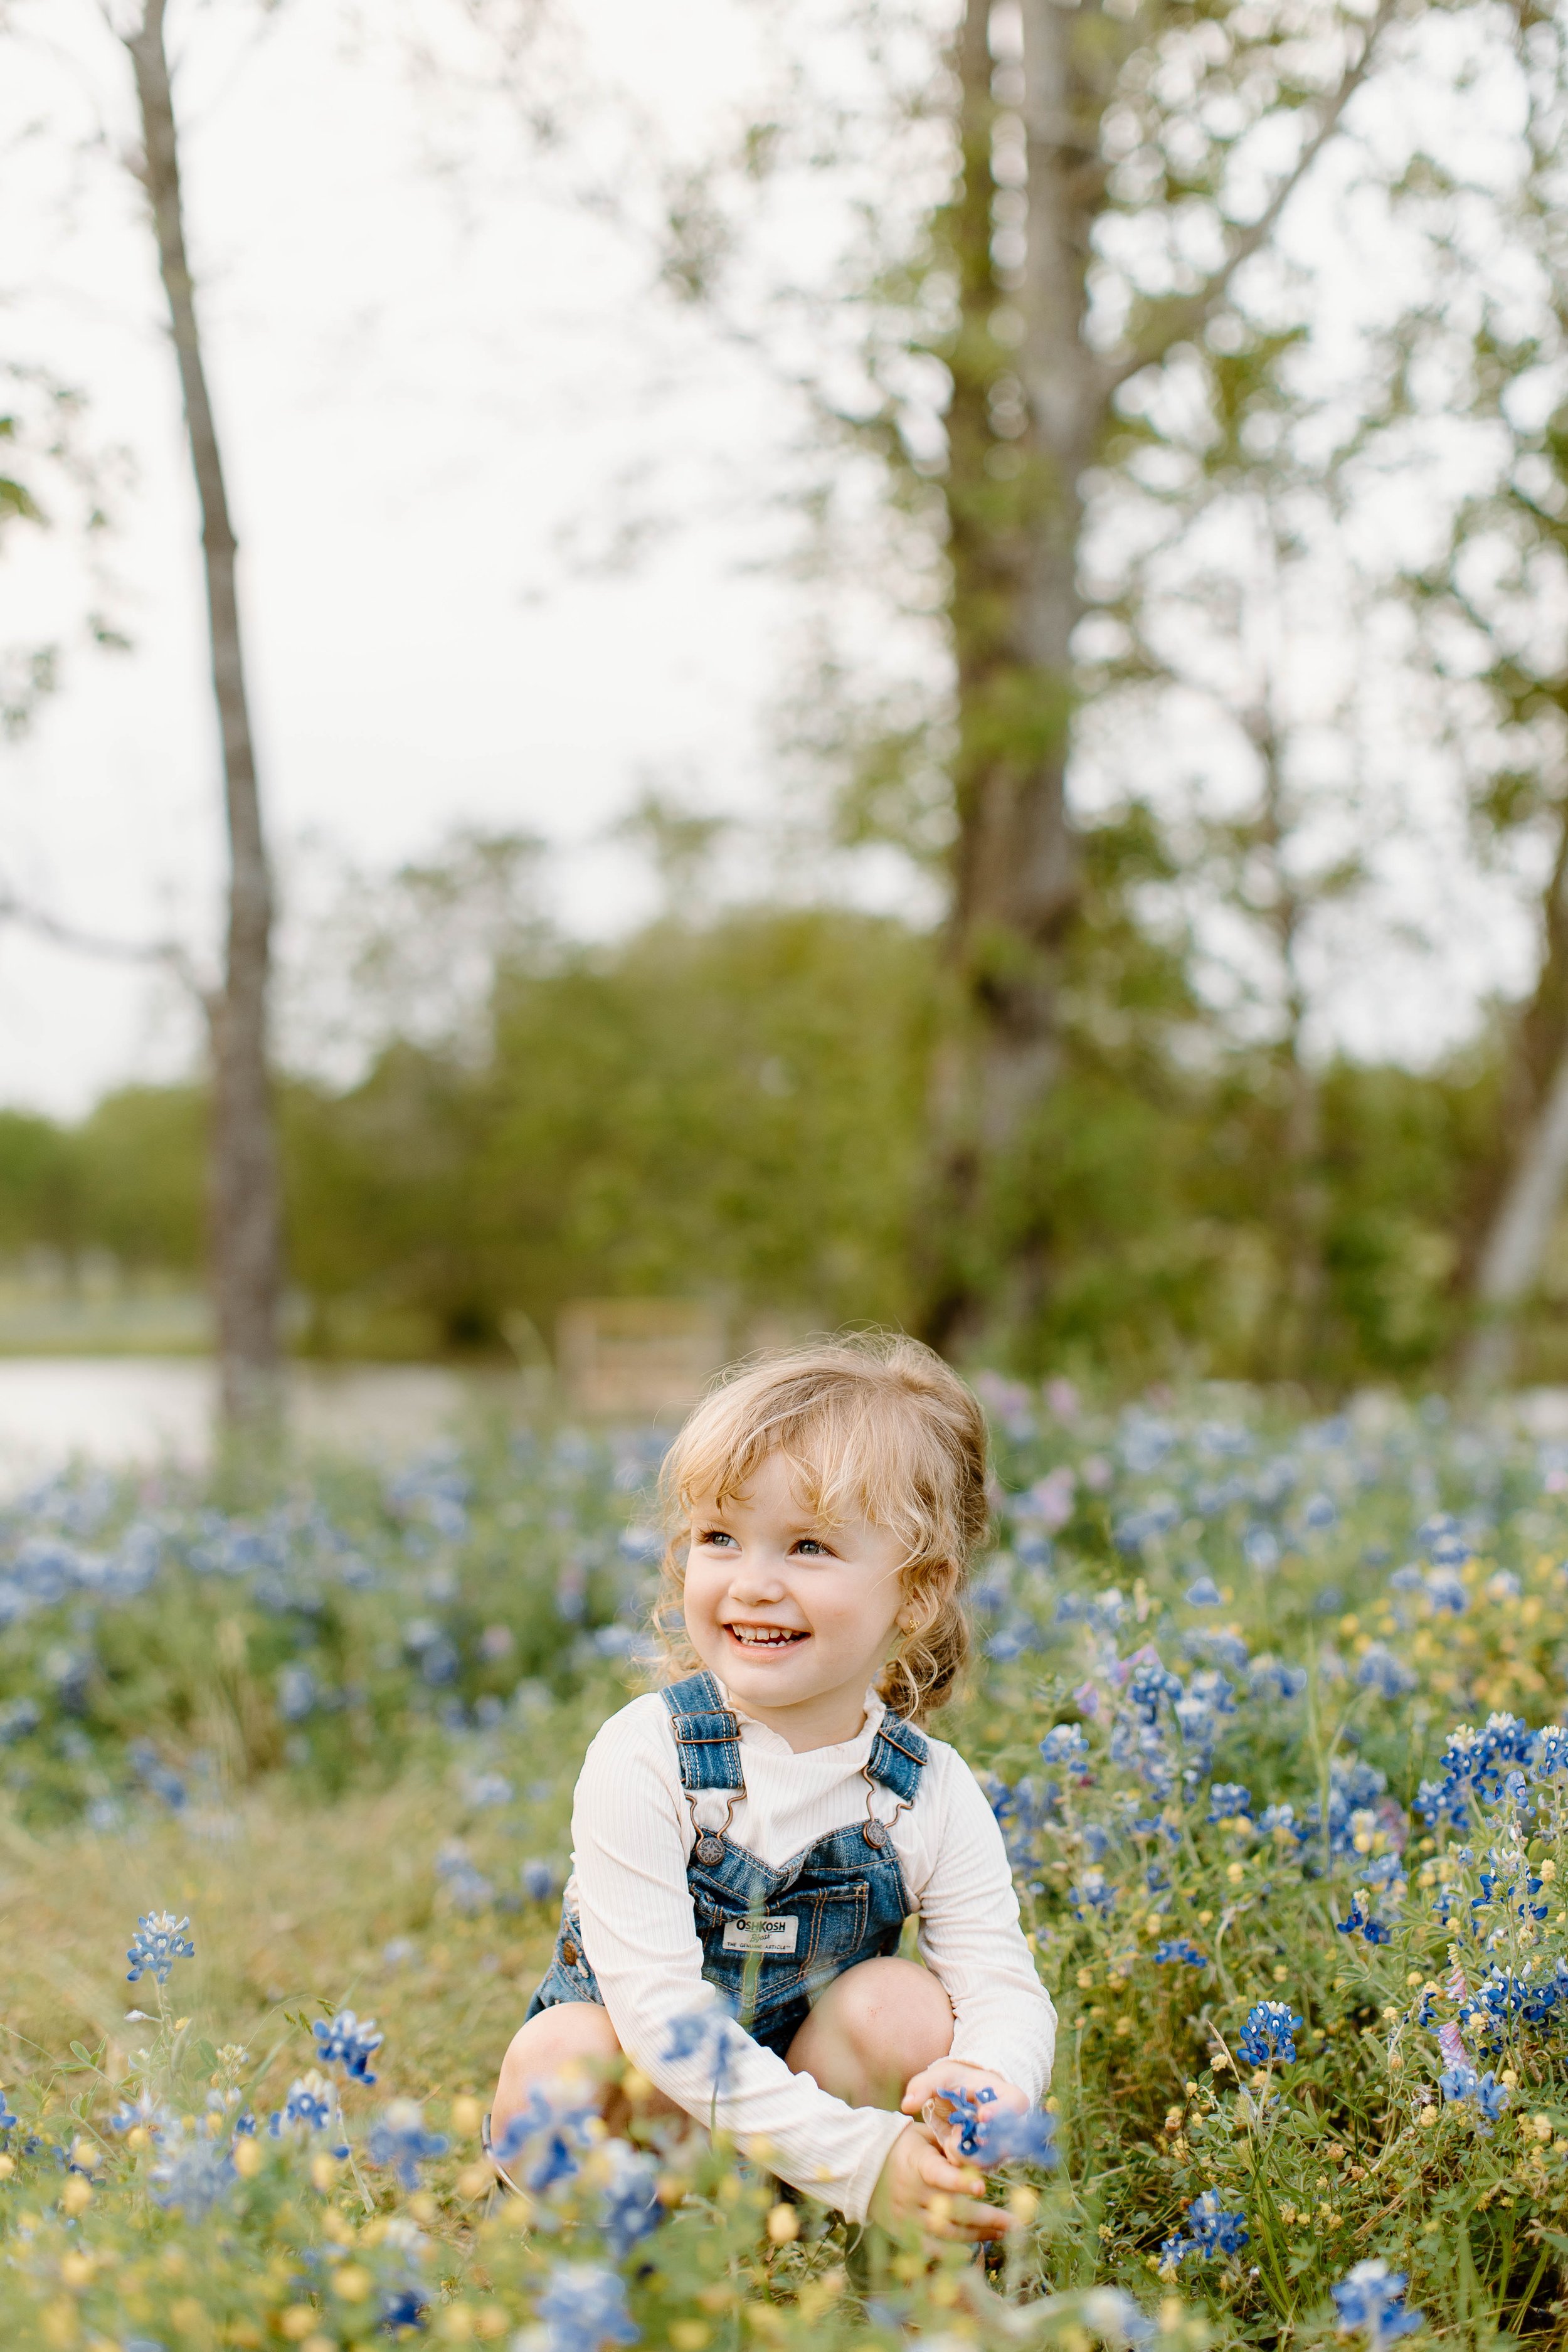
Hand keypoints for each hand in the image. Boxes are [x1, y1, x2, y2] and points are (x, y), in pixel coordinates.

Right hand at [871, 2120, 1007, 2241]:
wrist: (862, 2164)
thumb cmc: (900, 2145)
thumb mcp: (922, 2136)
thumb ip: (947, 2148)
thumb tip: (976, 2157)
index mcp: (916, 2163)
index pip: (939, 2175)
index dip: (959, 2182)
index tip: (981, 2188)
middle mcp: (911, 2192)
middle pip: (951, 2210)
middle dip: (986, 2217)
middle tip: (1014, 2222)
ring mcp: (906, 2214)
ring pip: (945, 2231)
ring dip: (977, 2234)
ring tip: (1001, 2233)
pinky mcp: (901, 2230)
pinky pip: (928, 2248)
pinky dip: (949, 2253)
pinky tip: (971, 2252)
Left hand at [901, 2059, 1027, 2163]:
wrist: (960, 2095)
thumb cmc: (954, 2081)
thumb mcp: (940, 2076)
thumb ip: (923, 2087)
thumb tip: (907, 2104)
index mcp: (1006, 2096)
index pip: (1015, 2103)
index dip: (1001, 2111)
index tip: (982, 2115)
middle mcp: (1009, 2124)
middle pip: (1005, 2138)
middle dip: (981, 2143)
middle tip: (957, 2140)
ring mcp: (1000, 2144)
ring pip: (992, 2158)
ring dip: (969, 2156)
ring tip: (950, 2143)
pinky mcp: (987, 2159)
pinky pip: (980, 2167)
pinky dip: (964, 2162)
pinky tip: (950, 2150)